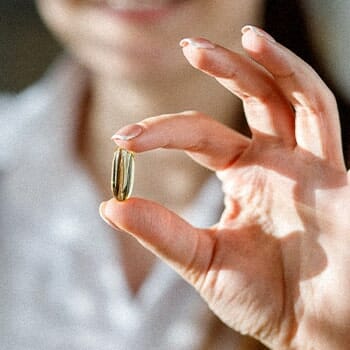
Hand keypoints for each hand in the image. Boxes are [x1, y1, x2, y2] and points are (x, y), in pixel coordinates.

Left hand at [100, 26, 349, 348]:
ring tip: (225, 38)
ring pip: (286, 94)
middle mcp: (277, 162)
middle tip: (187, 47)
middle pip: (251, 99)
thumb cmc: (265, 299)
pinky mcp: (334, 171)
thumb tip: (109, 206)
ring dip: (257, 62)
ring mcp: (307, 162)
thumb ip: (162, 233)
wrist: (312, 329)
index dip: (162, 133)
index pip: (202, 136)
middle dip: (222, 69)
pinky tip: (261, 48)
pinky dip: (293, 76)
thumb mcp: (203, 262)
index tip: (123, 140)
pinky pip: (318, 110)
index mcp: (247, 178)